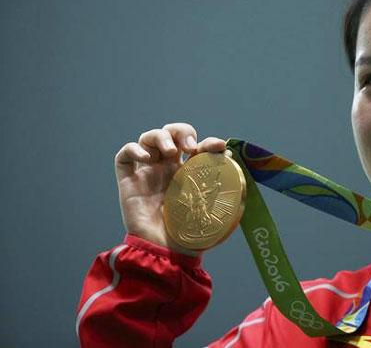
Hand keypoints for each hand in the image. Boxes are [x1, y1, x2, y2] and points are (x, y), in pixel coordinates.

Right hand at [114, 122, 226, 254]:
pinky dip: (134, 148)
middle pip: (172, 133)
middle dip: (181, 132)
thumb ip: (225, 186)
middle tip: (190, 147)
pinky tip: (147, 158)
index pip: (197, 145)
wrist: (167, 254)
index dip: (208, 141)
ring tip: (170, 151)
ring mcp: (147, 173)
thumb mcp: (216, 209)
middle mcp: (168, 169)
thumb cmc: (191, 235)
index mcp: (189, 173)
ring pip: (149, 138)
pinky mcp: (128, 181)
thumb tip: (230, 157)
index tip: (218, 147)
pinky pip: (124, 155)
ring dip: (160, 136)